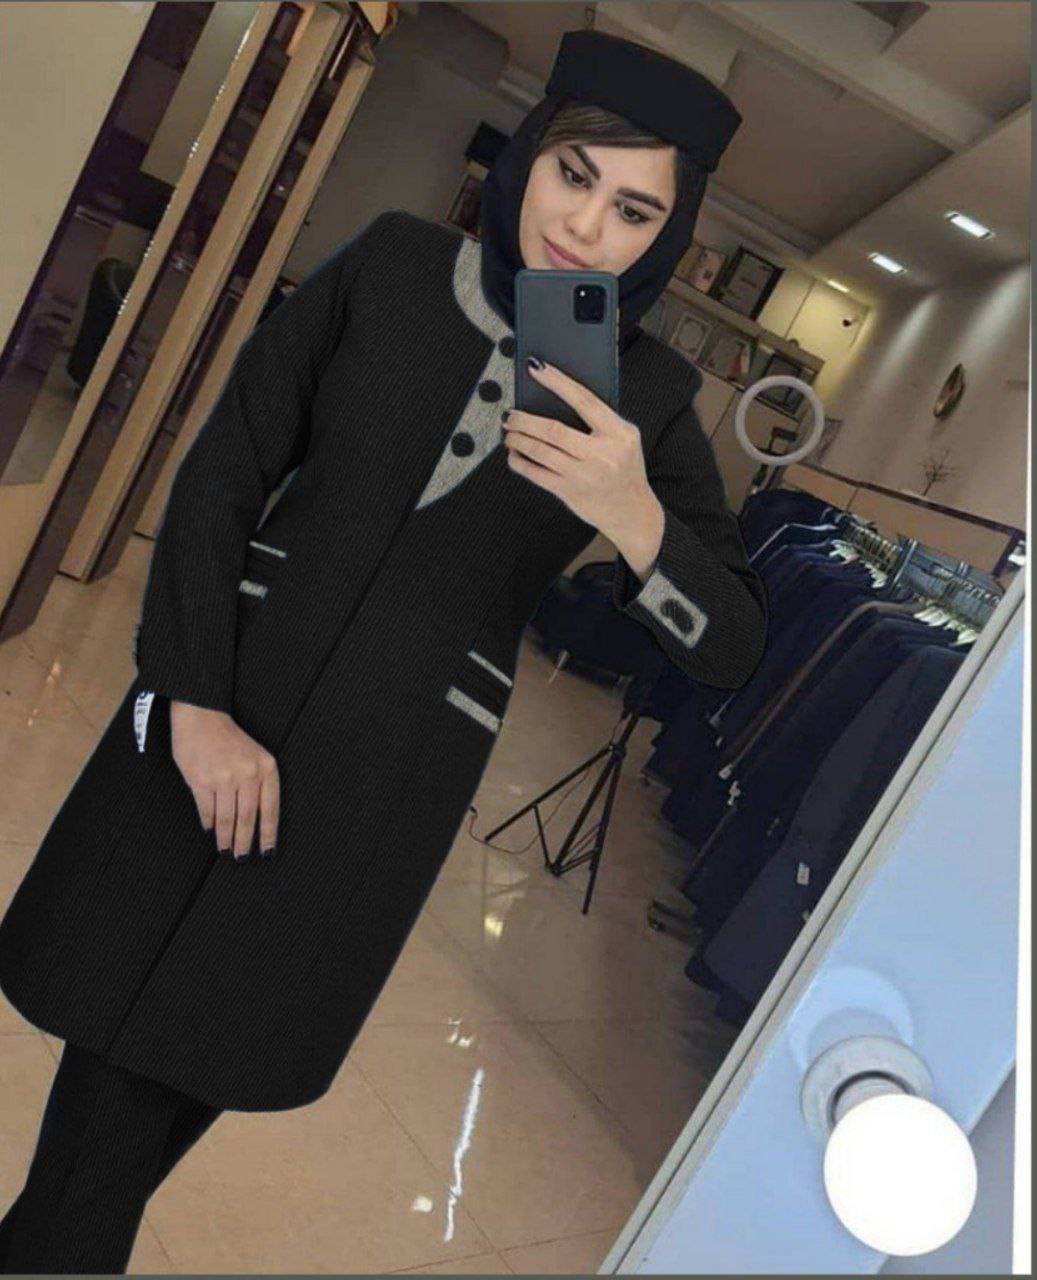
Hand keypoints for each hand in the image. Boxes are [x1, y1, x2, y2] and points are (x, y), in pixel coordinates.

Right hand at [169, 701, 279, 858]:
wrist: (202, 716)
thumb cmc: (229, 738)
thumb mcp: (255, 756)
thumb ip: (258, 783)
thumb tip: (257, 820)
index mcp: (266, 768)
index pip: (271, 809)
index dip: (269, 834)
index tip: (267, 852)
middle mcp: (247, 774)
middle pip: (248, 818)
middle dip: (245, 842)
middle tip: (242, 857)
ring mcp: (224, 778)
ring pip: (227, 818)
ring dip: (225, 837)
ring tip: (225, 849)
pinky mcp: (202, 780)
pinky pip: (207, 810)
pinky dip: (208, 823)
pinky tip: (209, 830)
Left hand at [502, 358, 653, 539]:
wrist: (632, 511)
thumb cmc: (625, 470)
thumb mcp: (625, 439)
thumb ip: (601, 421)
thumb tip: (559, 399)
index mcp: (619, 433)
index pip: (584, 400)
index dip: (557, 382)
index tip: (536, 368)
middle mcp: (602, 454)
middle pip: (554, 430)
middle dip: (525, 420)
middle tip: (510, 414)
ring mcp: (584, 475)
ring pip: (541, 452)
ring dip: (518, 440)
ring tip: (508, 432)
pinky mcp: (570, 493)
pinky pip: (537, 475)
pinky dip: (520, 463)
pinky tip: (513, 455)